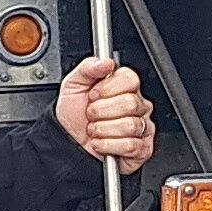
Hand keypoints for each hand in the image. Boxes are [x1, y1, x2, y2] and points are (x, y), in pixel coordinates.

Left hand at [57, 56, 155, 174]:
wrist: (68, 142)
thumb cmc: (74, 115)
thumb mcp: (73, 85)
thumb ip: (88, 67)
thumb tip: (106, 62)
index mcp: (124, 87)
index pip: (130, 79)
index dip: (107, 89)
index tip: (93, 95)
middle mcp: (137, 105)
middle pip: (130, 103)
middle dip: (101, 112)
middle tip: (92, 115)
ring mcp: (142, 127)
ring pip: (130, 125)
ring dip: (103, 130)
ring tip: (96, 130)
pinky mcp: (142, 148)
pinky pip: (131, 145)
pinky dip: (109, 146)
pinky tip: (102, 143)